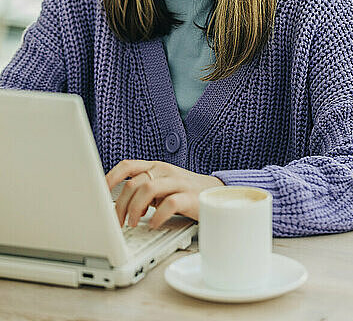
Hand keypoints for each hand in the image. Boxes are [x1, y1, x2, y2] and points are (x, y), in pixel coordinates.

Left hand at [105, 159, 223, 229]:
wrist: (217, 193)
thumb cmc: (184, 193)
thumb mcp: (161, 188)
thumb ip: (142, 192)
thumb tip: (118, 207)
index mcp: (155, 167)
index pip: (127, 166)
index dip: (110, 177)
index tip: (97, 192)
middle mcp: (164, 171)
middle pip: (134, 183)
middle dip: (120, 205)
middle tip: (116, 223)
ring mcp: (177, 182)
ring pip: (147, 189)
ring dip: (134, 209)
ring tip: (132, 224)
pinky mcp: (190, 196)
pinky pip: (169, 203)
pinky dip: (157, 216)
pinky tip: (153, 225)